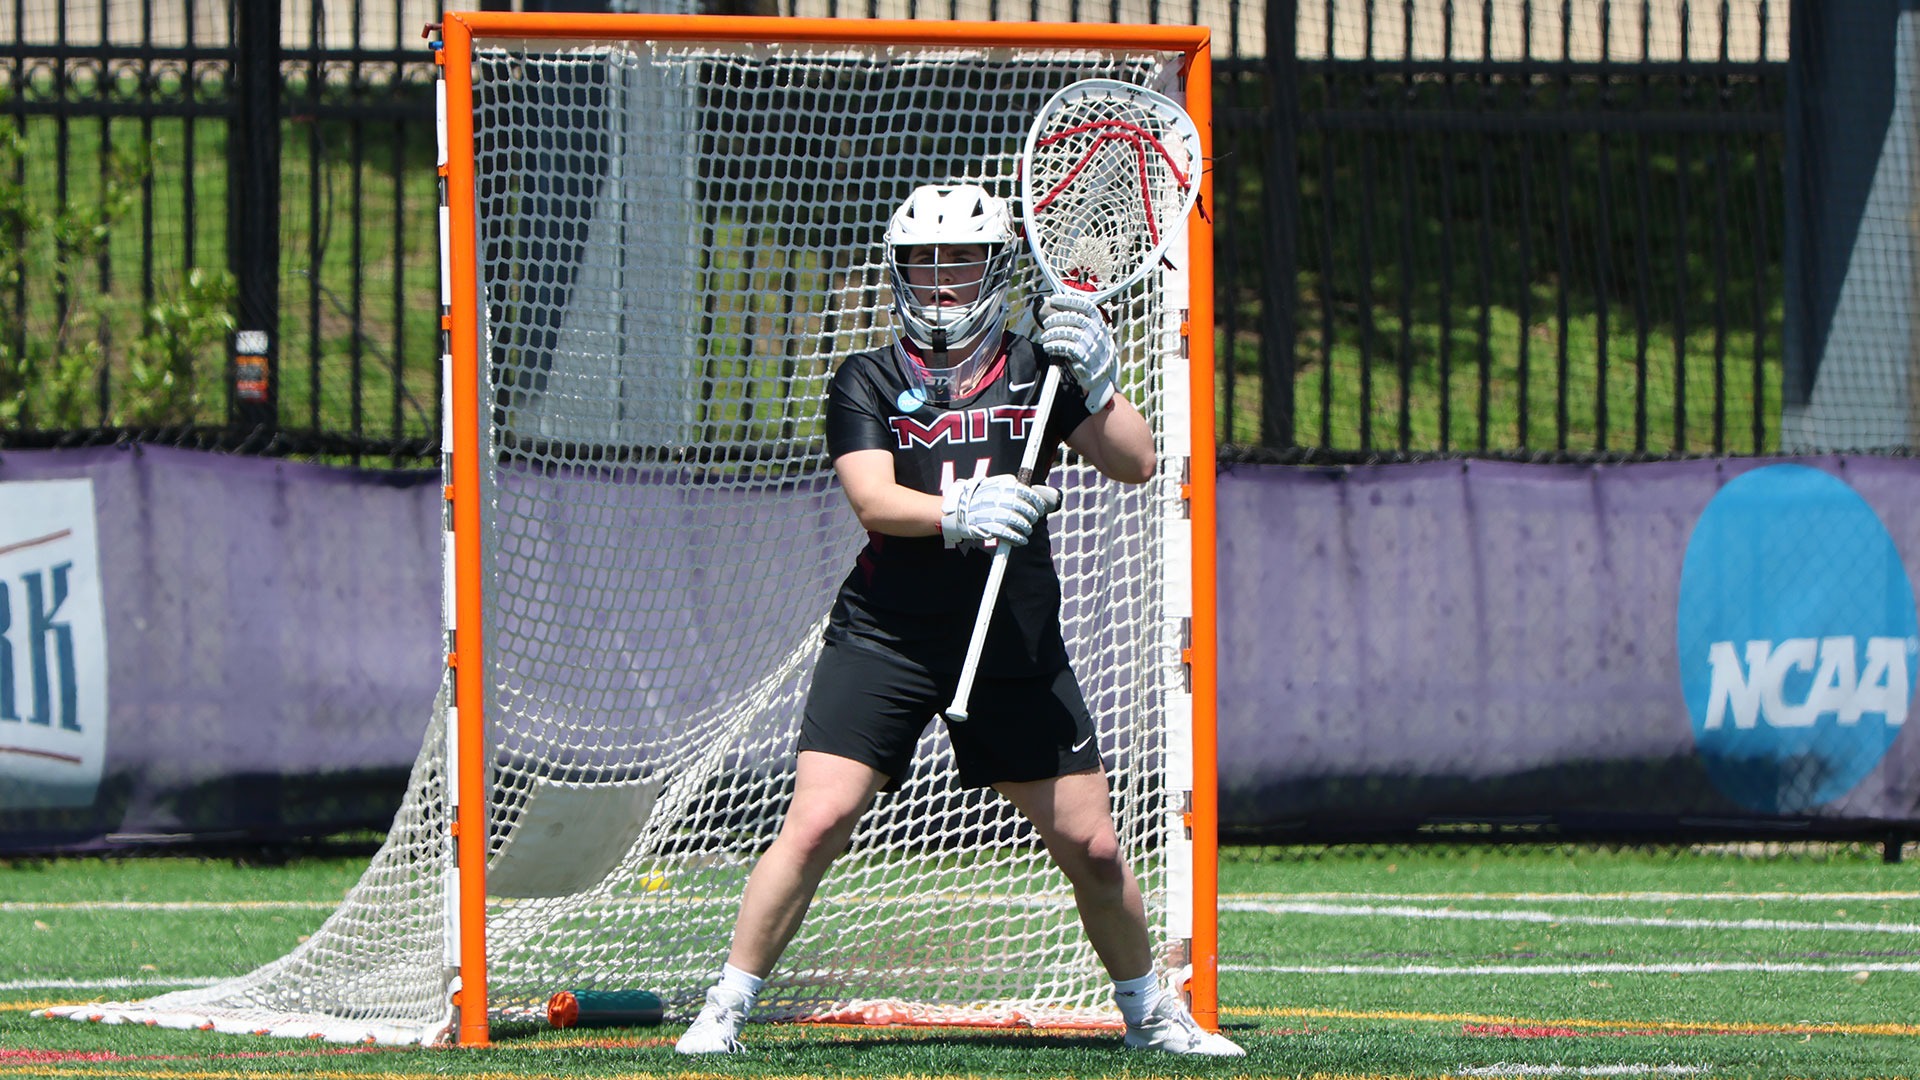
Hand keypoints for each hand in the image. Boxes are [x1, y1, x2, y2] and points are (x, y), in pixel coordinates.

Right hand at [940, 474, 1063, 549]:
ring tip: (1028, 530)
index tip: (1040, 507)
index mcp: (999, 486)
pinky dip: (1016, 537)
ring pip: (1015, 520)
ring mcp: (991, 512)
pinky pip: (1006, 533)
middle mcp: (996, 498)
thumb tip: (1031, 492)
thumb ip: (1009, 486)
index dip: (1035, 500)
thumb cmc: (979, 498)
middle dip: (1032, 515)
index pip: (1024, 491)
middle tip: (1034, 519)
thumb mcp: (992, 485)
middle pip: (1021, 507)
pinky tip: (1022, 539)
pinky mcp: (987, 526)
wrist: (958, 510)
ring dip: (1025, 527)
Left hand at [1038, 292, 1117, 410]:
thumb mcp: (1091, 337)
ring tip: (1045, 337)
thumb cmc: (1092, 355)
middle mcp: (1097, 333)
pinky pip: (1068, 347)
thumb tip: (1056, 309)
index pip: (1086, 306)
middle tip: (1046, 324)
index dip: (1069, 301)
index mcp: (1099, 324)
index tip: (1054, 299)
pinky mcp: (1086, 359)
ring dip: (1053, 333)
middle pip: (1075, 318)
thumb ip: (1079, 325)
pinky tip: (1049, 347)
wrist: (1101, 379)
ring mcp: (1092, 346)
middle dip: (1057, 318)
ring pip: (1069, 332)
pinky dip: (1056, 345)